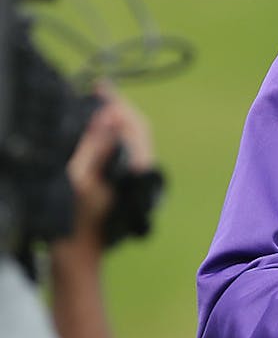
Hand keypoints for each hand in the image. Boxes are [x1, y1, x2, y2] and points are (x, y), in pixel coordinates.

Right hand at [63, 86, 153, 250]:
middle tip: (98, 88)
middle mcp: (141, 170)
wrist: (79, 248)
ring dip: (114, 118)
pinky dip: (111, 132)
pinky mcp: (125, 178)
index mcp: (136, 169)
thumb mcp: (79, 178)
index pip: (135, 126)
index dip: (118, 104)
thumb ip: (96, 147)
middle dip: (118, 107)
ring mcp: (135, 174)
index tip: (102, 88)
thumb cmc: (76, 216)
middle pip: (136, 128)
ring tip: (95, 100)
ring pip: (130, 137)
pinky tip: (96, 125)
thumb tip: (109, 116)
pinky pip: (122, 147)